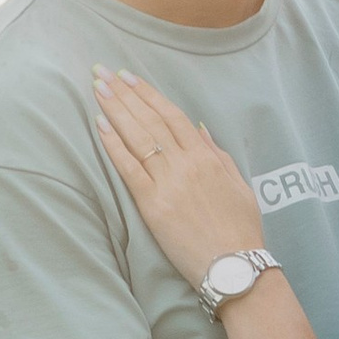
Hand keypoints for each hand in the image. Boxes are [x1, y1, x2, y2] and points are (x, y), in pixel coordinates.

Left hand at [93, 66, 263, 288]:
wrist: (235, 266)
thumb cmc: (240, 230)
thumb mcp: (239, 185)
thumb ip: (218, 154)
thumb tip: (199, 127)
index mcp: (206, 157)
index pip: (171, 116)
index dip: (148, 94)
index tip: (129, 77)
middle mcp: (185, 163)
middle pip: (149, 120)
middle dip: (124, 93)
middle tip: (102, 72)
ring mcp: (167, 183)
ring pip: (137, 137)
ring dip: (114, 109)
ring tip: (97, 88)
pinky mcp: (152, 205)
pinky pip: (129, 168)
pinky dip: (113, 145)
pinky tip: (100, 125)